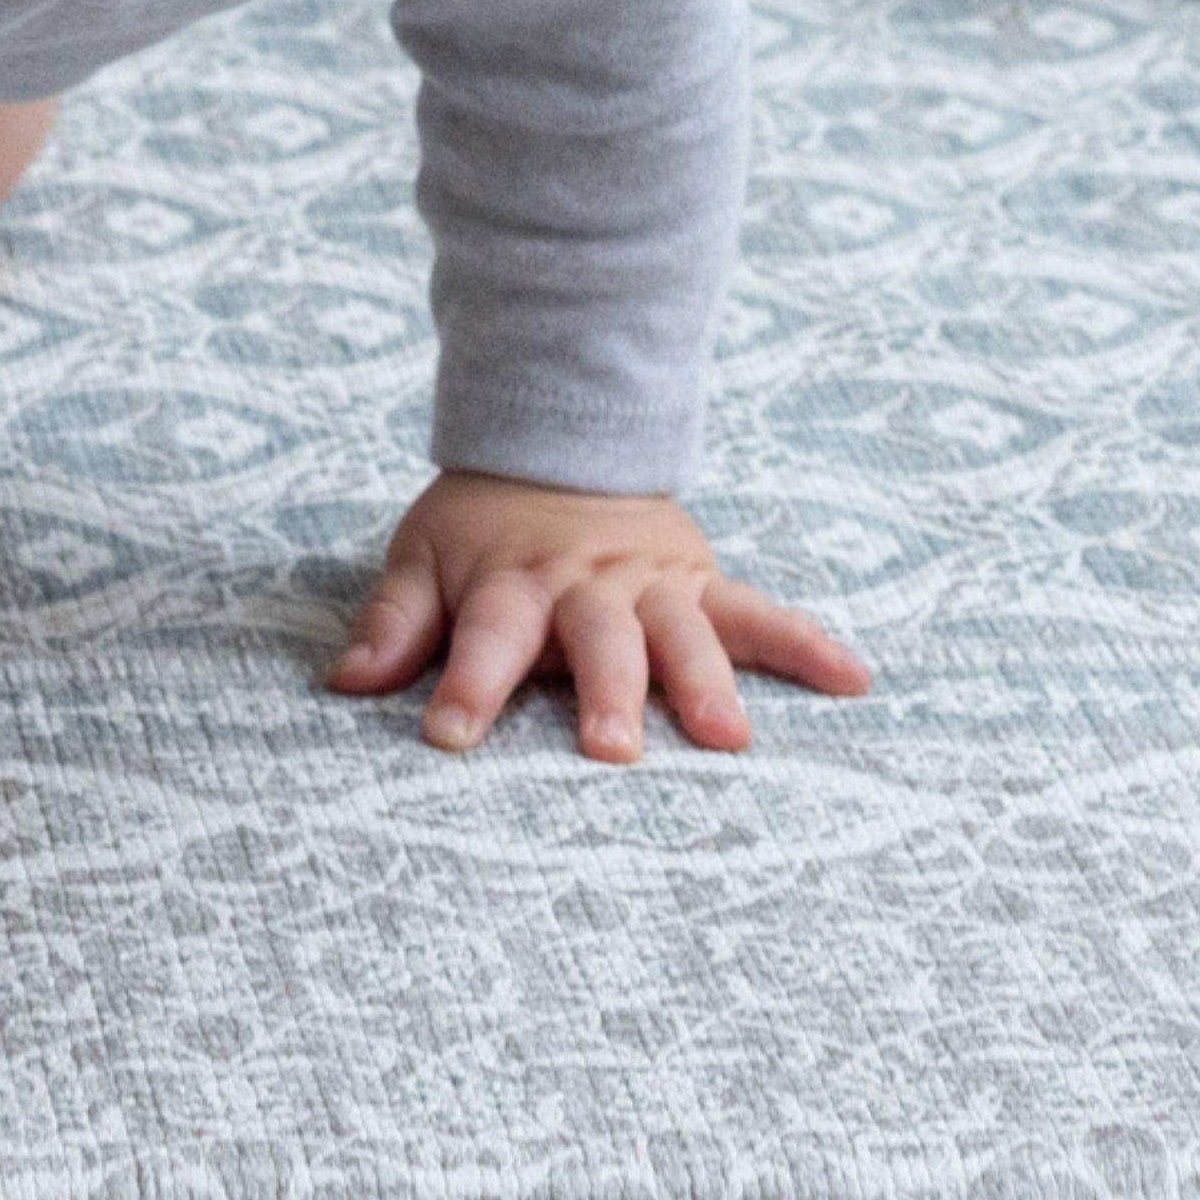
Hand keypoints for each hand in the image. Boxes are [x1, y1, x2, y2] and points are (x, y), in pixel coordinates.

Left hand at [325, 472, 867, 762]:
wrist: (558, 448)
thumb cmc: (482, 531)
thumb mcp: (422, 560)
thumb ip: (393, 624)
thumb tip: (345, 684)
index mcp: (510, 582)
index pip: (484, 637)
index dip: (465, 686)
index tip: (447, 737)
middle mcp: (586, 585)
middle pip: (597, 640)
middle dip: (606, 693)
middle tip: (611, 751)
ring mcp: (652, 583)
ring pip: (682, 631)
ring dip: (705, 681)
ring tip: (729, 738)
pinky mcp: (701, 581)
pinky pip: (762, 613)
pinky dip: (809, 644)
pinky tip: (853, 681)